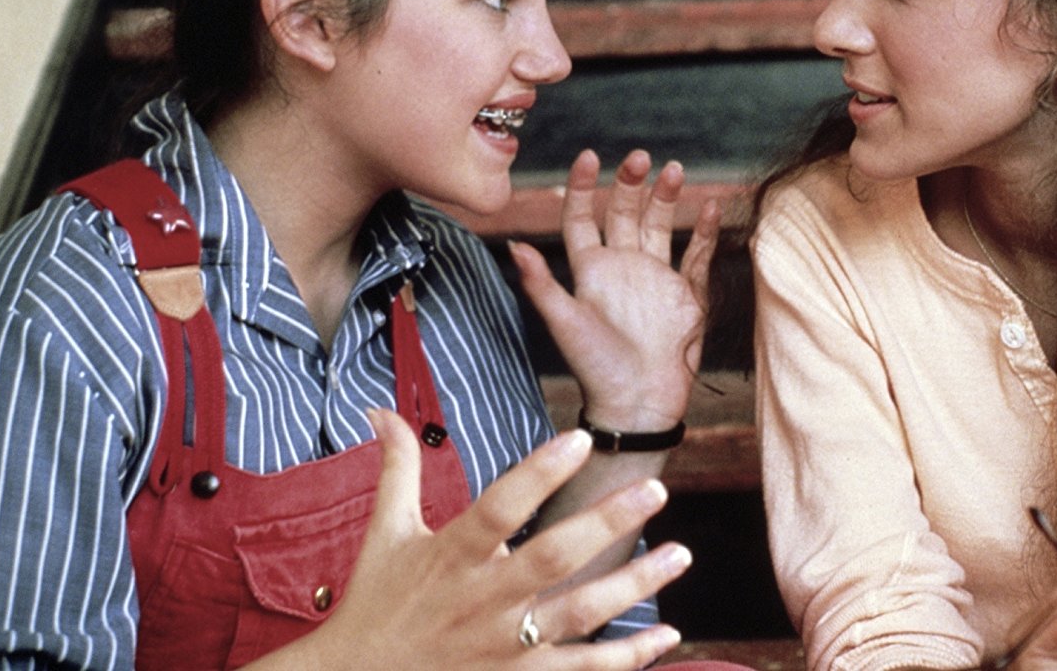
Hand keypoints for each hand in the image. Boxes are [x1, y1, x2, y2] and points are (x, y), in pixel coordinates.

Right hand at [249, 410, 690, 669]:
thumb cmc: (377, 603)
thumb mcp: (384, 533)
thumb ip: (398, 468)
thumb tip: (380, 410)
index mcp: (451, 556)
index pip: (499, 507)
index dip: (538, 473)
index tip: (581, 439)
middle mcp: (481, 599)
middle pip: (552, 558)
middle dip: (606, 524)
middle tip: (656, 490)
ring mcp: (503, 646)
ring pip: (578, 616)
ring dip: (633, 586)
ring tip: (679, 554)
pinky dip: (627, 658)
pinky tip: (667, 637)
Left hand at [511, 149, 719, 429]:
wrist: (640, 404)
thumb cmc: (597, 368)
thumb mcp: (565, 323)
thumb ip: (541, 284)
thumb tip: (512, 244)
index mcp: (590, 272)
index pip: (581, 219)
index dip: (582, 188)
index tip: (590, 158)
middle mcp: (622, 269)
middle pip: (624, 213)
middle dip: (631, 184)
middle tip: (641, 158)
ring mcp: (656, 279)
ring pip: (661, 226)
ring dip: (667, 197)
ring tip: (673, 170)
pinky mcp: (687, 295)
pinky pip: (697, 255)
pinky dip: (705, 232)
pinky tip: (709, 207)